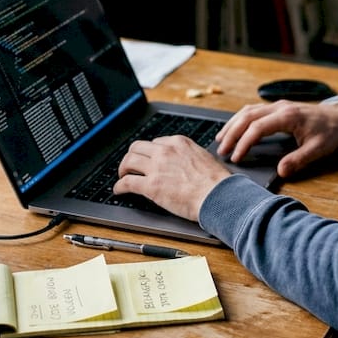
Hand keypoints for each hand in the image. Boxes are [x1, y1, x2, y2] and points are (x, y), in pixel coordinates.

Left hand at [113, 136, 233, 220]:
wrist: (218, 195)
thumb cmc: (217, 182)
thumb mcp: (204, 158)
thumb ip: (190, 156)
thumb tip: (186, 163)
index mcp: (179, 143)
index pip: (156, 142)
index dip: (150, 153)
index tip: (148, 159)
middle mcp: (165, 151)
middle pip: (137, 147)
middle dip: (132, 156)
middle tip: (131, 166)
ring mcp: (156, 167)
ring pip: (128, 161)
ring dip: (123, 169)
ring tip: (122, 176)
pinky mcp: (151, 186)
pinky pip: (127, 182)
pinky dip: (119, 186)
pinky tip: (119, 190)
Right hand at [217, 99, 337, 177]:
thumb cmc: (331, 132)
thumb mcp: (318, 150)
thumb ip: (298, 160)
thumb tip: (280, 171)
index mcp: (288, 116)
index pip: (257, 128)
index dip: (244, 143)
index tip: (236, 157)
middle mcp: (280, 107)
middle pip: (247, 117)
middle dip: (232, 133)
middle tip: (221, 150)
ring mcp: (278, 106)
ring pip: (248, 111)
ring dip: (232, 124)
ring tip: (221, 140)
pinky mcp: (278, 108)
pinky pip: (253, 110)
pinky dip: (240, 120)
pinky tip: (235, 129)